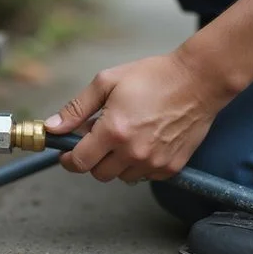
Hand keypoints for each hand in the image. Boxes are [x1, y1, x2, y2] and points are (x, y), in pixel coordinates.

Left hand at [44, 52, 231, 182]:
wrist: (199, 80)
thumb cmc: (153, 76)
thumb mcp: (107, 82)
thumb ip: (76, 108)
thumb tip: (53, 128)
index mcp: (113, 131)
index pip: (79, 162)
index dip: (69, 159)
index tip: (67, 153)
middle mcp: (133, 152)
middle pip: (98, 174)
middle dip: (93, 159)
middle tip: (101, 137)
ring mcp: (154, 162)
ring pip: (122, 177)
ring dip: (117, 163)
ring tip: (127, 136)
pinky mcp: (171, 167)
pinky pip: (145, 176)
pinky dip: (139, 164)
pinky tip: (145, 141)